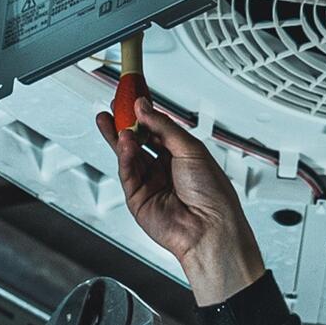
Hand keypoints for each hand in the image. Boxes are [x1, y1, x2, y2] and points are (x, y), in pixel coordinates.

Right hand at [96, 98, 264, 305]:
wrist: (210, 228)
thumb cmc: (212, 194)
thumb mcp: (191, 149)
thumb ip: (163, 127)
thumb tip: (144, 107)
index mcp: (182, 155)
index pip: (156, 128)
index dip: (143, 113)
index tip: (132, 96)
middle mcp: (165, 168)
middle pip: (138, 141)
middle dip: (123, 124)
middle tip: (112, 106)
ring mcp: (150, 184)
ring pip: (128, 156)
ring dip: (120, 138)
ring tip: (113, 121)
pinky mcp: (138, 199)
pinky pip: (127, 173)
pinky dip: (124, 156)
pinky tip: (124, 143)